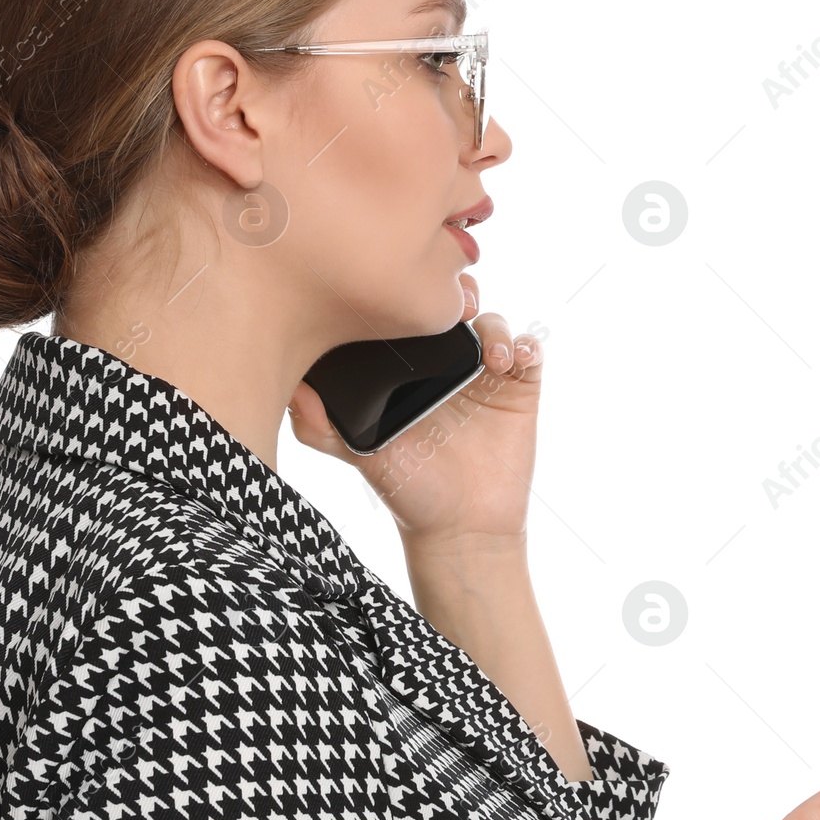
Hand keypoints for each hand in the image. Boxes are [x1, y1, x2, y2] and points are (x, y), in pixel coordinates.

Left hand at [286, 273, 544, 543]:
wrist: (459, 527)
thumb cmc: (406, 488)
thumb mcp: (358, 453)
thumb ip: (319, 426)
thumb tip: (289, 392)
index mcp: (408, 366)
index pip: (409, 313)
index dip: (409, 295)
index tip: (405, 297)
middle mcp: (446, 361)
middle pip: (454, 304)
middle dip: (455, 293)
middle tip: (452, 307)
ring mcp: (484, 373)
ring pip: (492, 322)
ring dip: (492, 325)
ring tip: (487, 355)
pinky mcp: (518, 389)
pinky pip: (529, 351)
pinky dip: (524, 345)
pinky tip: (509, 362)